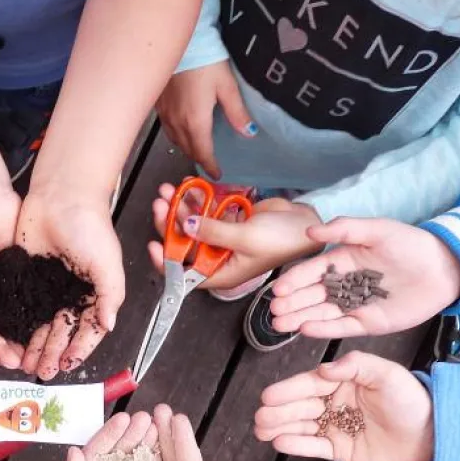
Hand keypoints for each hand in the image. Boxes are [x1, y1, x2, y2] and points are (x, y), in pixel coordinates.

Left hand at [17, 188, 122, 379]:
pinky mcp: (27, 277)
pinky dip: (18, 325)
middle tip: (41, 371)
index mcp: (94, 294)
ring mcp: (48, 287)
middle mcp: (71, 294)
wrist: (61, 194)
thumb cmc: (90, 226)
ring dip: (35, 345)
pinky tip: (10, 339)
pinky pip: (22, 307)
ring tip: (25, 363)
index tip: (66, 365)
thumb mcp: (108, 263)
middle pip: (62, 332)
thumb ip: (110, 297)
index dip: (78, 350)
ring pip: (40, 324)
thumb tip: (109, 326)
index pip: (88, 331)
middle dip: (52, 353)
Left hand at [147, 185, 320, 291]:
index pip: (184, 274)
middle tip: (161, 203)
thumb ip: (213, 231)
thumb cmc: (281, 240)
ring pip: (192, 225)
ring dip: (180, 207)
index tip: (153, 244)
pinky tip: (188, 186)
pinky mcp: (228, 221)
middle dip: (170, 224)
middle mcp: (217, 259)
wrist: (306, 223)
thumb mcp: (244, 237)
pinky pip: (206, 211)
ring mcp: (221, 239)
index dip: (166, 261)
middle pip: (183, 245)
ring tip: (169, 189)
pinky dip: (197, 200)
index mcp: (219, 274)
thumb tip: (184, 225)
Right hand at [156, 62, 255, 178]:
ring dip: (187, 148)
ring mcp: (165, 114)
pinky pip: (167, 128)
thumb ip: (237, 112)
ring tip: (197, 149)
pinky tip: (181, 130)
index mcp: (195, 122)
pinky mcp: (158, 104)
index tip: (217, 174)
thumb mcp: (226, 86)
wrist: (176, 40)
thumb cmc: (205, 60)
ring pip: (175, 141)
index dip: (210, 166)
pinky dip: (176, 135)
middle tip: (209, 163)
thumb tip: (248, 133)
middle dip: (199, 158)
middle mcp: (177, 123)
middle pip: (188, 149)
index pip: (203, 153)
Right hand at [255, 351, 433, 460]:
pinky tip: (279, 442)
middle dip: (279, 411)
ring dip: (280, 427)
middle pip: (301, 406)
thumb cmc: (409, 400)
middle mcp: (334, 403)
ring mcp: (335, 427)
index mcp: (343, 382)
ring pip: (302, 426)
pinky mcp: (339, 450)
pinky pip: (314, 446)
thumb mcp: (386, 374)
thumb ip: (356, 366)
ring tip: (261, 430)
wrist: (430, 435)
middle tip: (260, 416)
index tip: (268, 395)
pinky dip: (296, 445)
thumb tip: (324, 367)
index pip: (310, 384)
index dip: (289, 390)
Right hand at [266, 218, 459, 338]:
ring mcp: (355, 305)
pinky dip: (324, 329)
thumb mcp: (377, 230)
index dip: (295, 280)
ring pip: (322, 313)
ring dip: (300, 318)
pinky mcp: (367, 323)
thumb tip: (310, 232)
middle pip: (312, 296)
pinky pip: (341, 327)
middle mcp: (345, 285)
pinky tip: (306, 329)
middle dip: (291, 303)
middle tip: (273, 311)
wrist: (444, 269)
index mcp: (343, 261)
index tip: (278, 288)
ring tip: (279, 324)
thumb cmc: (411, 244)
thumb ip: (344, 229)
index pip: (312, 272)